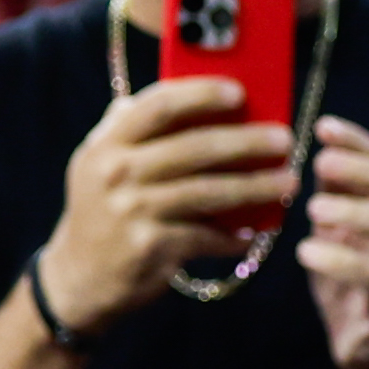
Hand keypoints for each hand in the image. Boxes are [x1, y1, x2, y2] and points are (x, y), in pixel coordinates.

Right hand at [37, 74, 296, 332]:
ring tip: (288, 182)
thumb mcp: (98, 164)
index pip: (158, 105)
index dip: (201, 94)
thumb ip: (129, 130)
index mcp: (108, 144)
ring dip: (255, 187)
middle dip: (245, 141)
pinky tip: (256, 233)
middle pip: (194, 148)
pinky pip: (207, 236)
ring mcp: (135, 210)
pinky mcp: (152, 247)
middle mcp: (118, 172)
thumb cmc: (101, 212)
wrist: (80, 277)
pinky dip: (234, 236)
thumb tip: (174, 92)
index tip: (240, 91)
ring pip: (208, 192)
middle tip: (283, 139)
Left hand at [298, 116, 368, 368]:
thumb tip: (314, 146)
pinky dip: (341, 261)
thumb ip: (331, 193)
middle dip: (364, 171)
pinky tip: (307, 251)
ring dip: (356, 212)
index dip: (361, 142)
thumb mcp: (334, 230)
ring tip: (313, 209)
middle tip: (322, 163)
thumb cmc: (347, 282)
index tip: (324, 126)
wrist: (366, 348)